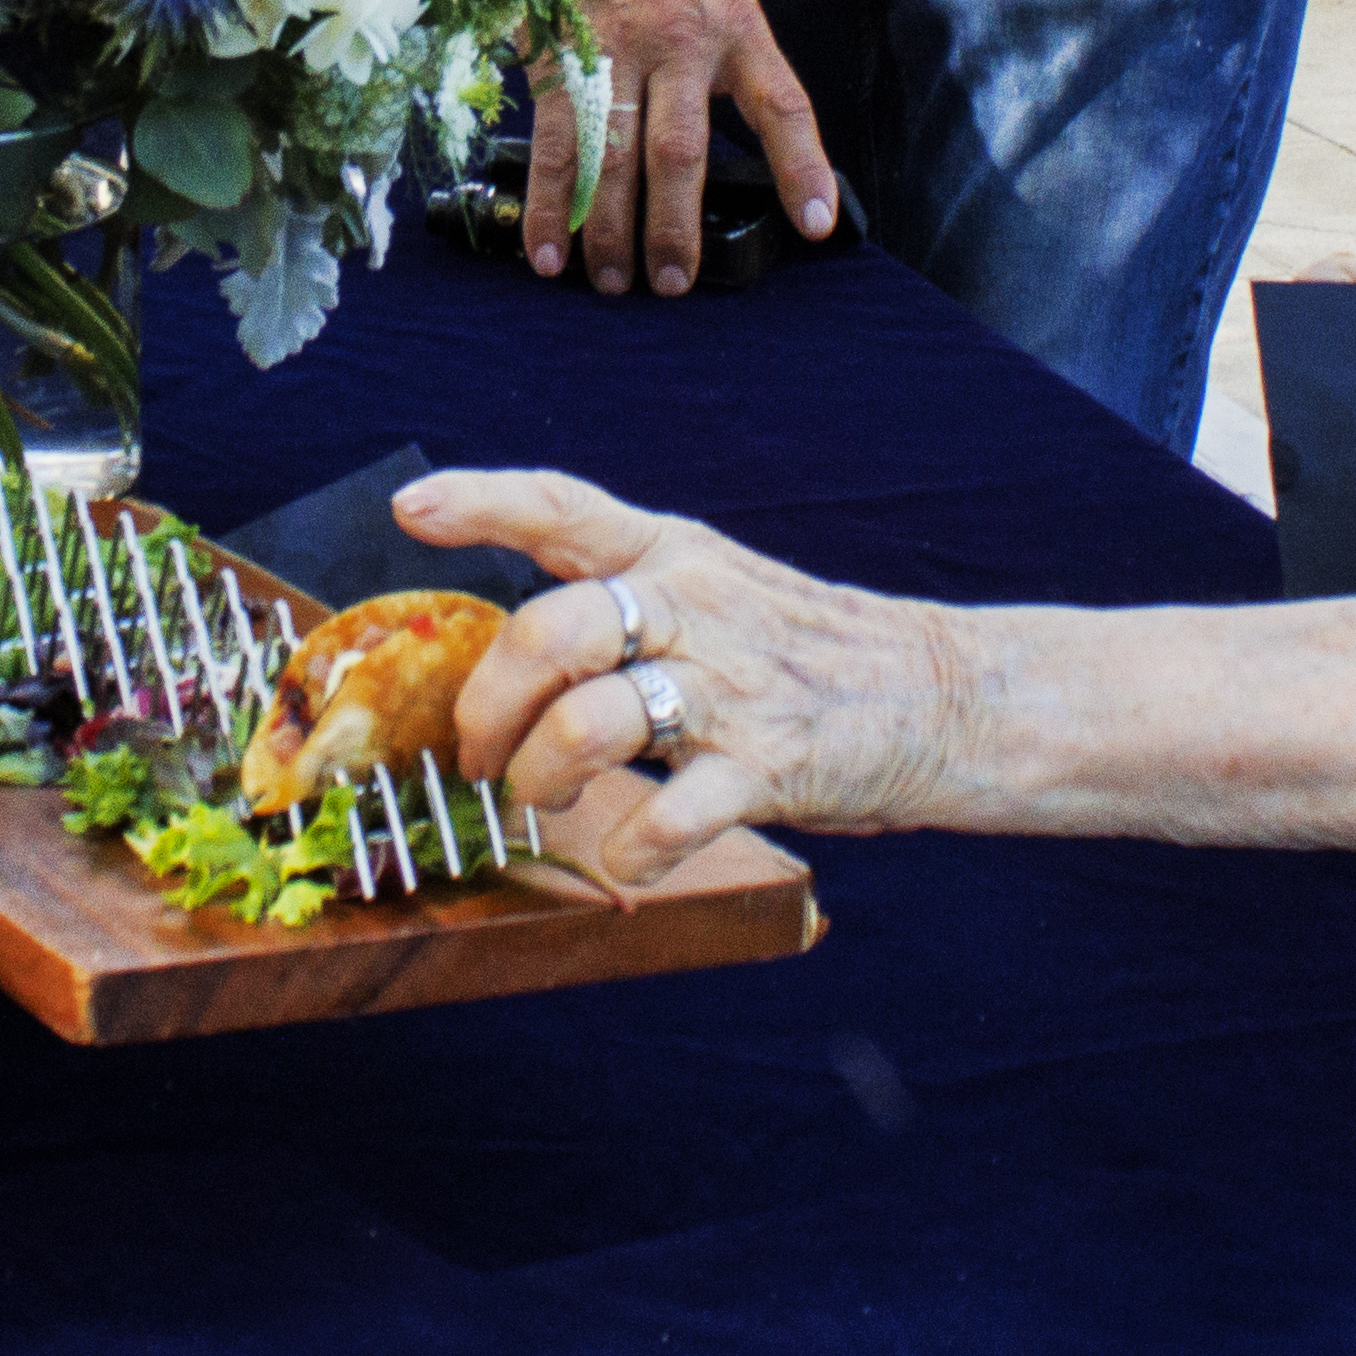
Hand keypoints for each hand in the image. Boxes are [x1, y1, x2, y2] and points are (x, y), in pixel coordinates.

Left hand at [408, 468, 968, 889]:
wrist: (943, 694)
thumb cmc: (807, 651)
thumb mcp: (717, 589)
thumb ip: (626, 603)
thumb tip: (509, 653)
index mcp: (674, 555)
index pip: (566, 506)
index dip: (483, 501)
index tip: (411, 510)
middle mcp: (695, 607)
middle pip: (552, 631)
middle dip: (489, 705)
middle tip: (478, 753)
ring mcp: (733, 687)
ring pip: (591, 723)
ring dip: (542, 774)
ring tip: (541, 796)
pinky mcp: (769, 765)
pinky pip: (671, 815)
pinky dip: (633, 845)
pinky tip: (631, 853)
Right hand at [518, 0, 838, 295]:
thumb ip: (729, 56)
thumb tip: (744, 141)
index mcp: (736, 25)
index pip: (782, 104)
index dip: (802, 168)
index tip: (816, 225)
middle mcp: (682, 39)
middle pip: (682, 153)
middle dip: (676, 228)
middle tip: (673, 284)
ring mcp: (616, 46)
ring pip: (615, 157)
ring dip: (610, 230)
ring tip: (612, 282)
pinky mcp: (559, 52)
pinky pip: (554, 142)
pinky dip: (550, 204)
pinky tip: (549, 250)